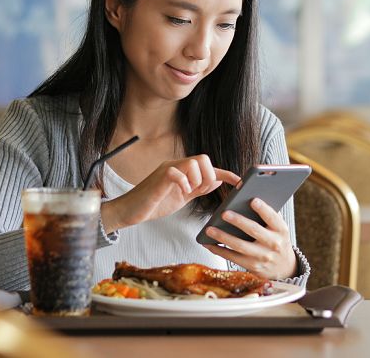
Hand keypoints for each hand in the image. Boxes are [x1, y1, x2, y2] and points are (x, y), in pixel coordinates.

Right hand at [101, 155, 239, 232]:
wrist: (129, 211)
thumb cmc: (154, 204)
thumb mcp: (182, 197)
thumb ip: (198, 189)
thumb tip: (217, 182)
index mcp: (183, 170)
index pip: (208, 167)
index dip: (226, 173)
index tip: (240, 182)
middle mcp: (176, 166)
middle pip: (204, 159)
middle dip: (209, 177)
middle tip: (200, 192)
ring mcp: (167, 169)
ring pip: (194, 162)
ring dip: (198, 180)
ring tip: (188, 192)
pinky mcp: (159, 177)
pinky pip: (178, 172)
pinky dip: (184, 183)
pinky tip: (181, 192)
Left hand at [202, 198, 297, 279]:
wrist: (284, 267)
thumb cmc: (276, 240)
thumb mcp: (278, 229)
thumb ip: (267, 216)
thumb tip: (246, 199)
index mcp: (281, 230)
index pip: (273, 218)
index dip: (263, 209)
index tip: (253, 200)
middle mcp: (274, 244)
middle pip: (254, 230)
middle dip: (238, 221)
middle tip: (224, 213)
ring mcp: (263, 257)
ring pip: (240, 246)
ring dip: (223, 237)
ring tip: (210, 229)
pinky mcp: (253, 266)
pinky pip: (233, 258)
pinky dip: (220, 250)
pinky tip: (209, 244)